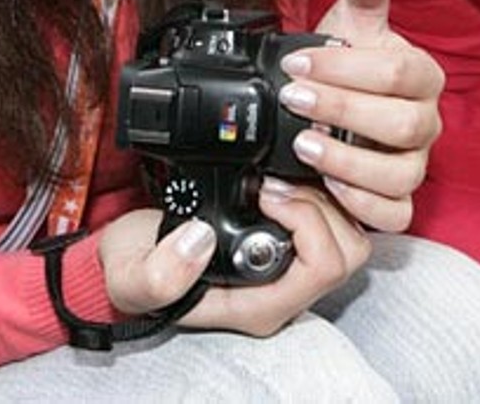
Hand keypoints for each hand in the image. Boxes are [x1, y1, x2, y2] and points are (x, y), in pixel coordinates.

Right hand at [96, 186, 370, 337]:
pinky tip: (289, 173)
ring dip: (325, 195)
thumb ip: (159, 272)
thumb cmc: (137, 268)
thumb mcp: (130, 275)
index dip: (304, 219)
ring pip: (349, 233)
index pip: (322, 267)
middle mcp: (285, 291)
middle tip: (277, 179)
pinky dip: (321, 191)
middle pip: (348, 249)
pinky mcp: (296, 244)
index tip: (264, 191)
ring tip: (281, 175)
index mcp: (258, 306)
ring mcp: (294, 269)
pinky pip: (336, 219)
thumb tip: (201, 240)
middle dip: (321, 202)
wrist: (135, 256)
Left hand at [280, 0, 442, 231]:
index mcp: (422, 75)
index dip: (347, 69)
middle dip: (342, 111)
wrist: (336, 108)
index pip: (398, 72)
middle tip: (294, 100)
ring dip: (348, 162)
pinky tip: (328, 187)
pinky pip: (394, 213)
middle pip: (402, 124)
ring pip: (400, 174)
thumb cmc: (348, 65)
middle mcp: (425, 122)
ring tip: (304, 146)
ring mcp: (414, 164)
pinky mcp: (397, 200)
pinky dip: (361, 203)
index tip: (299, 64)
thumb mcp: (351, 23)